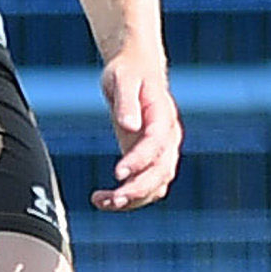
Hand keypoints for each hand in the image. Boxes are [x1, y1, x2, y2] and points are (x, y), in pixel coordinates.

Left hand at [91, 45, 181, 211]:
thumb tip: (128, 126)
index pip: (156, 144)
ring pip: (157, 185)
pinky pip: (146, 187)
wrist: (137, 69)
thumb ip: (127, 102)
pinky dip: (129, 198)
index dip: (140, 160)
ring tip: (102, 202)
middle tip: (113, 199)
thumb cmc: (128, 71)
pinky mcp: (149, 160)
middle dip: (139, 189)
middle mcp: (168, 138)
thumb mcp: (123, 79)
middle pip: (162, 171)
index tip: (118, 173)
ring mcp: (161, 152)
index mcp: (163, 117)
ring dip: (134, 199)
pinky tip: (102, 200)